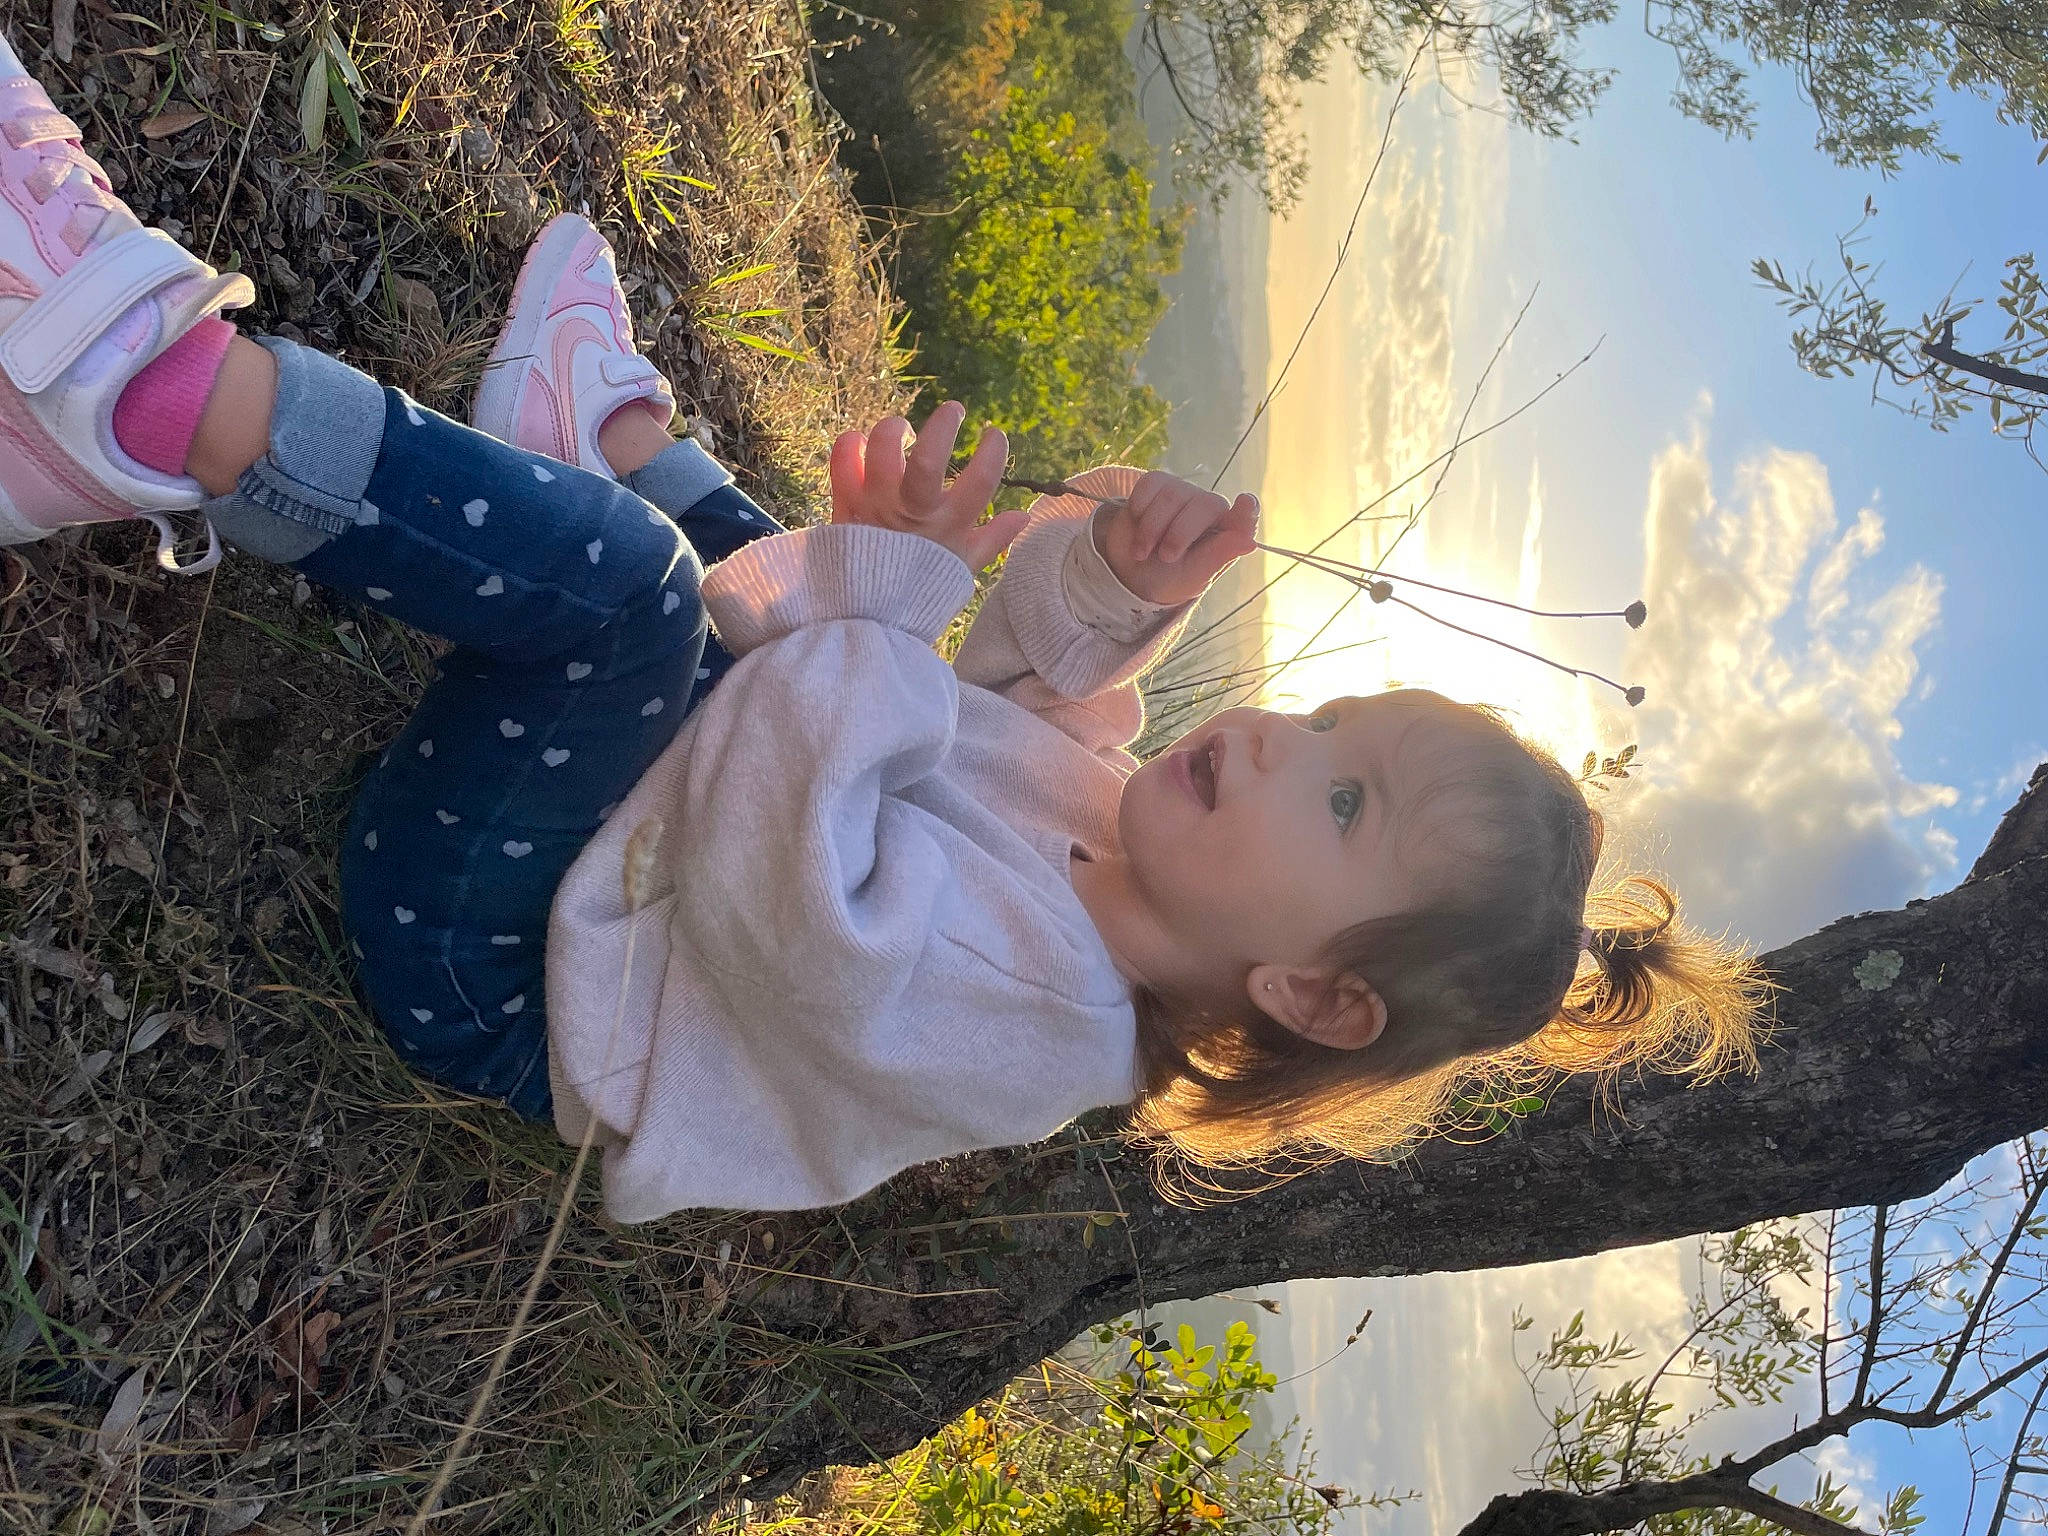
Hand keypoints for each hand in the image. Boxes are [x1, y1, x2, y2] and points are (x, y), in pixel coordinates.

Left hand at [827, 402, 1026, 572]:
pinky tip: (863, 445)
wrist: (866, 613)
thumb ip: (993, 538)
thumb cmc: (920, 586)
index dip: (993, 452)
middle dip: (944, 424)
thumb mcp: (962, 566)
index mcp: (947, 527)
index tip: (994, 435)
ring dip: (894, 429)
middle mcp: (912, 512)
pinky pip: (843, 458)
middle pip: (927, 458)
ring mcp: (876, 505)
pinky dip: (851, 443)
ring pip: (882, 449)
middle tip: (955, 411)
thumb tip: (1024, 516)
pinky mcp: (845, 503)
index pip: (980, 481)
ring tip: (903, 430)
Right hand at [1094, 471, 1258, 606]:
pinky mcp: (1158, 484)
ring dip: (1151, 529)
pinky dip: (1139, 508)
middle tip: (1165, 558)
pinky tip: (1138, 523)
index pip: (1244, 517)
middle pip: (1202, 504)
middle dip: (1177, 535)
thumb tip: (1250, 543)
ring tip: (1143, 552)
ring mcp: (1184, 492)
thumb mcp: (1194, 575)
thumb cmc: (1170, 577)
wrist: (1130, 573)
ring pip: (1171, 495)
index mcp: (1227, 532)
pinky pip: (1150, 485)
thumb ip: (1220, 556)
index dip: (1247, 510)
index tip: (1246, 503)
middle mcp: (1209, 507)